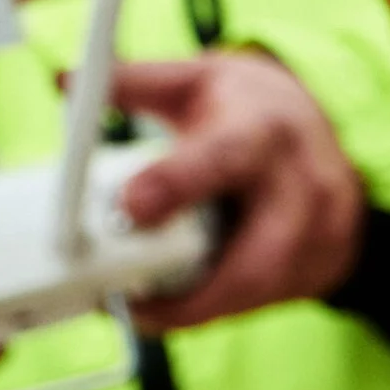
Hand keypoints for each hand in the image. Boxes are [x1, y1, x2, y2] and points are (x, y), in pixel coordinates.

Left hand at [110, 52, 367, 332]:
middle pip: (255, 252)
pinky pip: (259, 302)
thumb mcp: (193, 81)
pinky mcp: (320, 267)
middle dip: (189, 284)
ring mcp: (321, 232)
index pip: (223, 158)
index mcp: (264, 128)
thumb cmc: (245, 109)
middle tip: (120, 294)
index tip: (129, 209)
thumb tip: (68, 82)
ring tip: (135, 309)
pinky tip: (172, 307)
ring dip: (192, 307)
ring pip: (256, 288)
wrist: (318, 136)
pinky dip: (211, 309)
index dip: (176, 185)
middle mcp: (303, 184)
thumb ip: (132, 84)